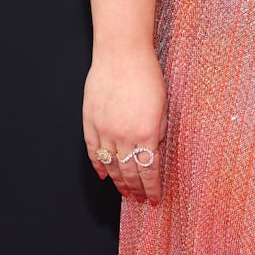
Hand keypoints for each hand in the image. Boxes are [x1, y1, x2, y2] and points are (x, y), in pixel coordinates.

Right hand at [83, 46, 166, 205]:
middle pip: (129, 172)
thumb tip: (154, 150)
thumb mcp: (163, 105)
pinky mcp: (90, 123)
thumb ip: (159, 131)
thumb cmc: (147, 75)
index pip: (149, 171)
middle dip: (136, 189)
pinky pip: (94, 151)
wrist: (122, 55)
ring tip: (125, 193)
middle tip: (140, 200)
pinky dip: (99, 166)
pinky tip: (104, 175)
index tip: (154, 199)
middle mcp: (124, 136)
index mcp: (146, 133)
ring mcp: (105, 130)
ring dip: (119, 182)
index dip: (152, 188)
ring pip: (111, 165)